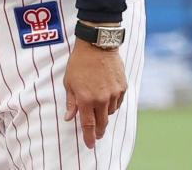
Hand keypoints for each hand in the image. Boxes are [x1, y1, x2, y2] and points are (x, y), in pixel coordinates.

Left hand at [64, 33, 126, 148]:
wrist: (97, 46)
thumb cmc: (79, 63)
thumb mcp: (69, 82)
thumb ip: (71, 102)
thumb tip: (69, 118)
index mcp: (86, 98)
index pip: (88, 124)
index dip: (88, 136)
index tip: (89, 145)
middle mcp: (101, 99)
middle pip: (102, 123)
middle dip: (98, 132)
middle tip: (96, 136)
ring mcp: (114, 94)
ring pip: (110, 113)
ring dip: (104, 115)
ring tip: (98, 111)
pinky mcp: (122, 88)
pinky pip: (118, 103)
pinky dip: (112, 104)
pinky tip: (106, 100)